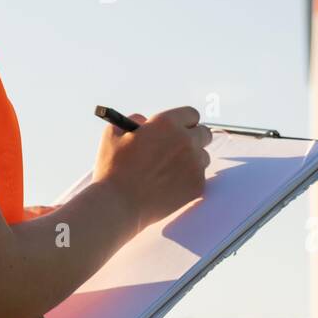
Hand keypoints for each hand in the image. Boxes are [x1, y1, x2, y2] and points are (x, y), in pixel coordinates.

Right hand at [91, 106, 211, 233]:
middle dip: (192, 138)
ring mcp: (194, 164)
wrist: (119, 203)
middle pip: (204, 133)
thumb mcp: (114, 134)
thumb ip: (133, 121)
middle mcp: (185, 141)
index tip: (179, 128)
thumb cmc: (113, 169)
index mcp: (166, 124)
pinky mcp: (197, 185)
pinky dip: (188, 179)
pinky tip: (169, 185)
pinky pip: (199, 177)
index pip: (191, 114)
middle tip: (178, 148)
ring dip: (192, 159)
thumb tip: (144, 121)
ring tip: (169, 170)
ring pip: (203, 156)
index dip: (184, 121)